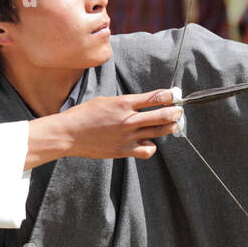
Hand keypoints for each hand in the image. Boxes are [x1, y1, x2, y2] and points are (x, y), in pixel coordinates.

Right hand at [29, 89, 182, 166]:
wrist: (68, 134)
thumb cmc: (84, 115)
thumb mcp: (105, 100)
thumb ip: (125, 103)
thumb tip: (143, 103)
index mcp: (123, 103)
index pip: (154, 98)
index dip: (169, 96)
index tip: (174, 96)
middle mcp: (128, 119)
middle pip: (162, 116)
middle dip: (175, 112)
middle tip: (179, 110)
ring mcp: (127, 136)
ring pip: (157, 132)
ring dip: (169, 127)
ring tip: (173, 124)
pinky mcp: (123, 150)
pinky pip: (147, 149)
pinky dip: (151, 145)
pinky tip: (148, 141)